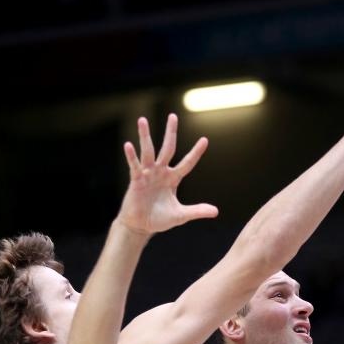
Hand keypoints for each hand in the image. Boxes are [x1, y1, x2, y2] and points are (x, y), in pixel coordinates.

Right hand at [118, 114, 217, 233]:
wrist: (141, 226)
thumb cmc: (159, 219)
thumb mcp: (181, 215)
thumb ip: (197, 211)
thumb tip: (216, 212)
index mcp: (173, 179)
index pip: (187, 163)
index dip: (195, 152)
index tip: (205, 140)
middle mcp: (161, 172)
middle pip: (167, 148)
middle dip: (171, 132)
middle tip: (173, 116)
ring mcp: (148, 175)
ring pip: (148, 151)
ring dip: (145, 136)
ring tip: (142, 120)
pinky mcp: (136, 180)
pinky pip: (135, 166)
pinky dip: (131, 156)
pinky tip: (128, 145)